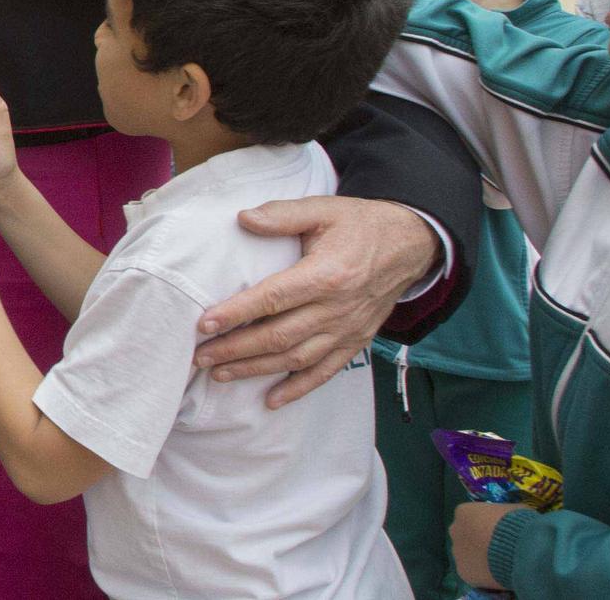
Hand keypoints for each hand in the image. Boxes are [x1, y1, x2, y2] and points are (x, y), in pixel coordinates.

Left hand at [195, 197, 440, 408]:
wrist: (410, 244)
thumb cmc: (359, 224)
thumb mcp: (322, 209)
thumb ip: (282, 215)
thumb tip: (243, 218)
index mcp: (326, 274)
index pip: (273, 298)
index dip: (237, 313)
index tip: (205, 324)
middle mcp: (337, 308)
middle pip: (279, 335)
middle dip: (236, 349)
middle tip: (200, 357)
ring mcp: (347, 329)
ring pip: (296, 358)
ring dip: (256, 370)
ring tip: (220, 374)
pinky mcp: (356, 341)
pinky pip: (325, 371)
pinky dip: (298, 388)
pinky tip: (271, 400)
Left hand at [449, 501, 518, 589]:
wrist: (523, 551)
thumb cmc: (518, 524)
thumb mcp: (511, 510)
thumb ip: (501, 514)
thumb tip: (507, 522)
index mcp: (464, 512)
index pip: (470, 517)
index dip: (484, 525)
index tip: (497, 532)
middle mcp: (455, 531)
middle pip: (465, 536)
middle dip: (478, 542)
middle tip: (497, 549)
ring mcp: (457, 553)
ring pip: (466, 555)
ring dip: (479, 558)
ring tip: (499, 563)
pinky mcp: (464, 572)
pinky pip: (473, 572)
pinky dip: (482, 574)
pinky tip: (497, 575)